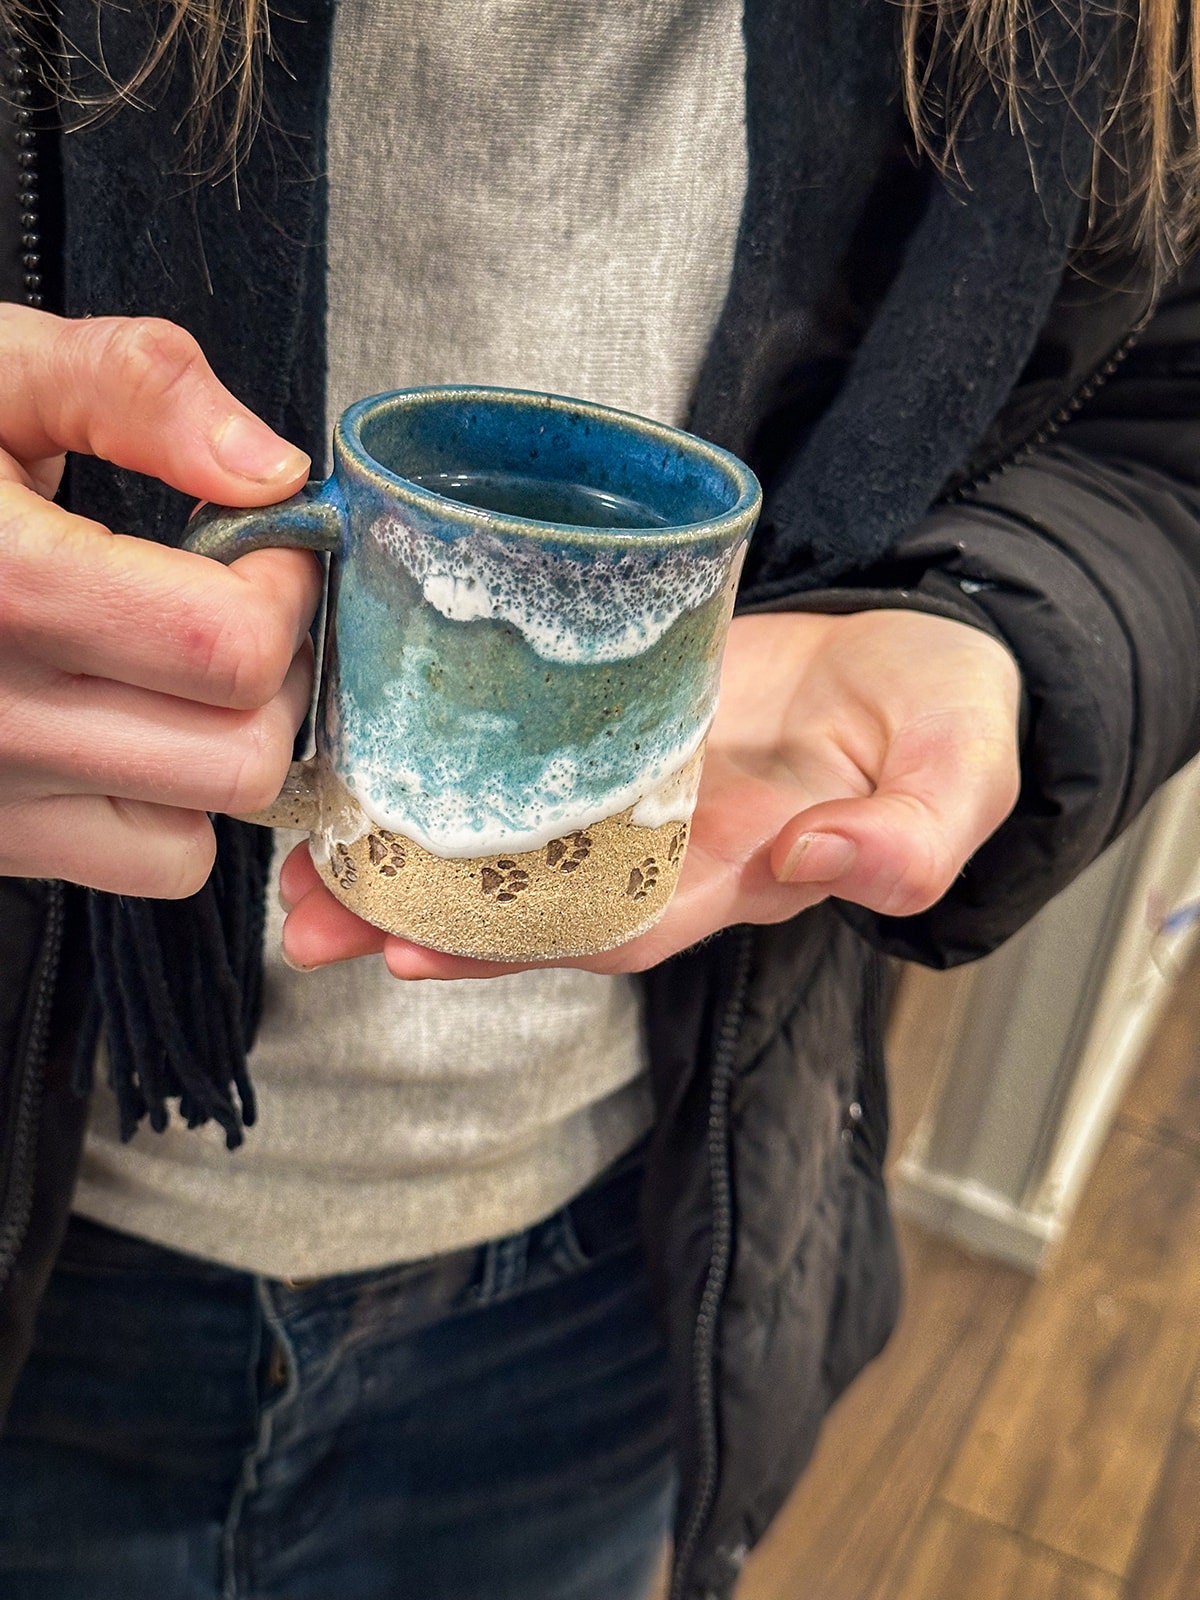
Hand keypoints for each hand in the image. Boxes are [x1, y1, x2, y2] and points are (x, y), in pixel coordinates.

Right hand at [0, 303, 321, 894]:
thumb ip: (135, 390)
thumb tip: (275, 470)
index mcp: (4, 587)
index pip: (233, 647)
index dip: (285, 584)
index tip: (264, 535)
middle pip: (239, 757)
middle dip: (276, 672)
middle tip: (237, 599)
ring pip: (199, 833)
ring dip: (226, 746)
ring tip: (182, 661)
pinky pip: (143, 864)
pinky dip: (169, 807)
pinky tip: (131, 723)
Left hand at [278, 607, 1021, 976]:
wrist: (916, 652)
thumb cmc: (942, 711)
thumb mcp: (961, 767)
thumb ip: (915, 835)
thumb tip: (822, 863)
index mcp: (741, 872)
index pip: (621, 923)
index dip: (520, 945)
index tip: (413, 953)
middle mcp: (666, 848)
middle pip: (533, 903)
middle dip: (421, 919)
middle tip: (307, 921)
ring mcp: (630, 789)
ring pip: (508, 845)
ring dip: (405, 865)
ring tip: (300, 874)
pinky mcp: (609, 723)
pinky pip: (517, 765)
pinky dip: (443, 779)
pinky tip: (364, 775)